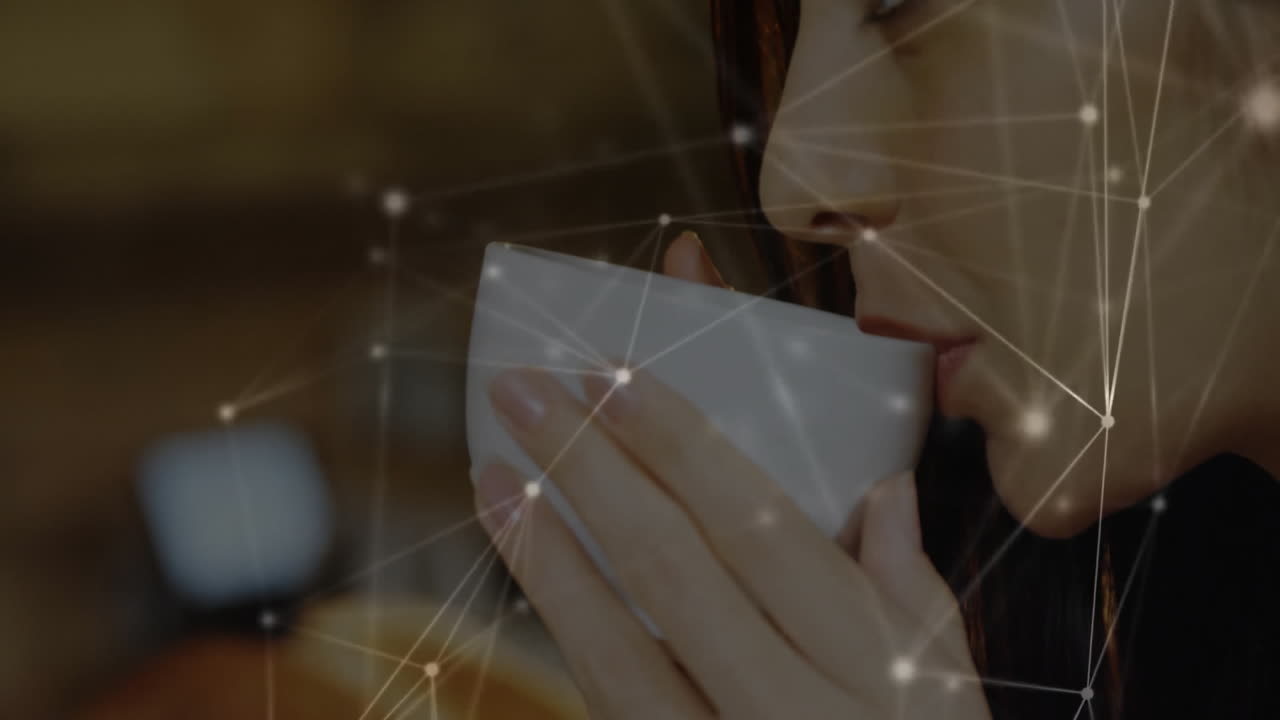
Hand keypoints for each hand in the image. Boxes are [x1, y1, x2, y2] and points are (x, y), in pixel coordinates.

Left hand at [471, 231, 990, 718]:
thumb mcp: (949, 689)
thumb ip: (913, 588)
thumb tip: (887, 489)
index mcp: (872, 668)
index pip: (761, 531)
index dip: (679, 448)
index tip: (613, 376)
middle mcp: (791, 712)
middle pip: (675, 571)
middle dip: (591, 470)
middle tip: (524, 393)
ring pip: (617, 652)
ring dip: (544, 555)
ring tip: (492, 475)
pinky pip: (612, 708)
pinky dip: (565, 631)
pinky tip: (531, 567)